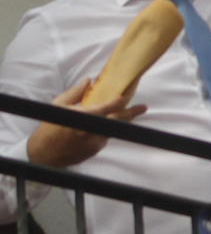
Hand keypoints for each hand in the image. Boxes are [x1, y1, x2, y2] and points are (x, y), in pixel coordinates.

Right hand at [26, 79, 144, 168]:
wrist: (44, 153)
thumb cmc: (49, 126)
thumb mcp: (58, 106)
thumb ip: (75, 93)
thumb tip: (88, 80)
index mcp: (82, 117)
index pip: (106, 109)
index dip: (118, 103)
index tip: (125, 98)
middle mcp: (91, 130)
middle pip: (117, 121)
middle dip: (131, 114)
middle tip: (142, 107)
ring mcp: (95, 143)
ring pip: (111, 130)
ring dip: (115, 123)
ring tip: (121, 114)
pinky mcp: (95, 151)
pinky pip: (104, 139)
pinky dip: (103, 132)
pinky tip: (95, 130)